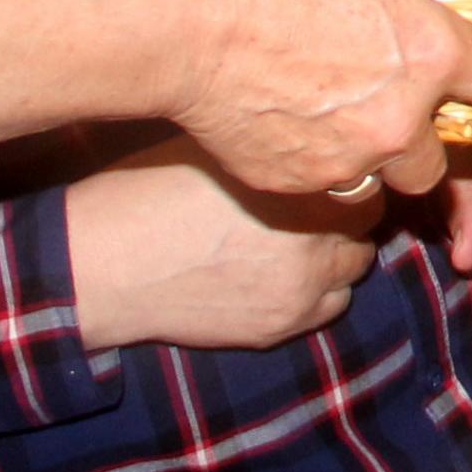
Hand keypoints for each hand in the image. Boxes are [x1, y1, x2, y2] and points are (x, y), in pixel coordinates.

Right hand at [63, 144, 380, 352]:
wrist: (102, 267)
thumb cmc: (151, 193)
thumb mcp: (224, 151)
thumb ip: (282, 154)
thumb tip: (315, 142)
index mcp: (304, 191)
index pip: (368, 183)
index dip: (350, 176)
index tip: (331, 173)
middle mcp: (314, 242)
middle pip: (365, 226)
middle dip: (346, 215)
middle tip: (315, 207)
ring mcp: (299, 292)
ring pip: (353, 269)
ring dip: (336, 254)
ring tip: (299, 242)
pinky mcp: (276, 329)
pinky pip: (327, 308)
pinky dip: (318, 291)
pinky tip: (283, 274)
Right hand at [158, 0, 471, 196]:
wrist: (176, 29)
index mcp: (431, 55)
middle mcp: (400, 123)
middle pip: (444, 157)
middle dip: (430, 134)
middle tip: (401, 99)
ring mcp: (345, 162)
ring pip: (385, 180)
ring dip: (378, 158)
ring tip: (349, 117)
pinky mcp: (291, 185)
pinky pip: (326, 188)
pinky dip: (320, 166)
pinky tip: (297, 124)